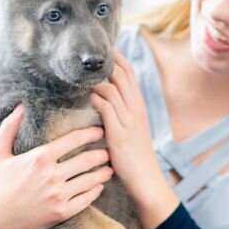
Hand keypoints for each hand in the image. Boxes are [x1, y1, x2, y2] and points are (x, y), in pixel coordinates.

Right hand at [0, 103, 112, 228]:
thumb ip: (9, 127)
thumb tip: (21, 106)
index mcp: (39, 157)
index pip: (73, 140)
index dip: (90, 134)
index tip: (99, 131)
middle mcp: (51, 175)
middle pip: (86, 160)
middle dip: (101, 154)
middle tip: (109, 150)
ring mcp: (58, 195)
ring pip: (89, 180)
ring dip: (102, 173)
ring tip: (109, 168)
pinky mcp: (61, 213)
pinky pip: (85, 200)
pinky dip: (95, 192)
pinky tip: (99, 187)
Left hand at [90, 49, 179, 228]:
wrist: (146, 179)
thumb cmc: (134, 156)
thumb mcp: (131, 129)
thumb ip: (120, 113)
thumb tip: (103, 99)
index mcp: (139, 105)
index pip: (128, 72)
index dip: (116, 58)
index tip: (101, 49)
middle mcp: (136, 108)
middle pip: (121, 74)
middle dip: (105, 62)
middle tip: (88, 55)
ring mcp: (129, 120)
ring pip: (113, 88)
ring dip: (96, 79)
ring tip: (82, 75)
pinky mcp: (120, 134)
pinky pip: (106, 108)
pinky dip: (96, 98)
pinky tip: (86, 96)